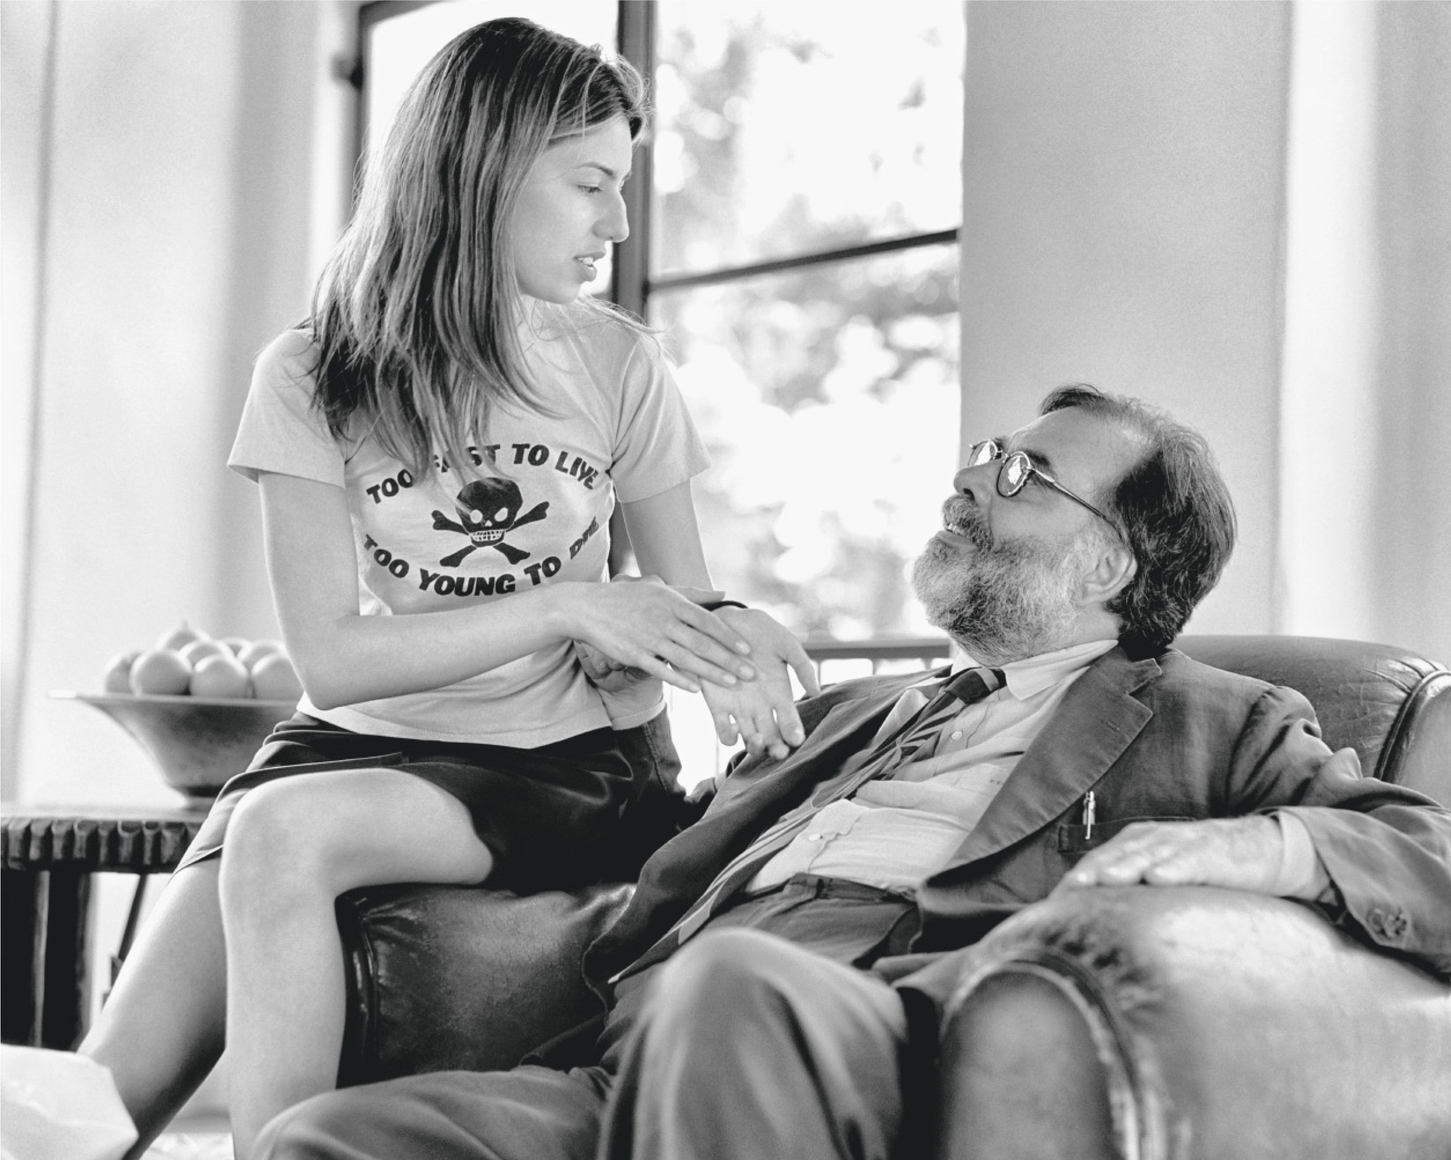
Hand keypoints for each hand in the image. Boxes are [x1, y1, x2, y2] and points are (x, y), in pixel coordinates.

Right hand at [557, 576, 753, 694]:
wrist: (588, 608)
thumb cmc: (628, 598)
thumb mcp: (660, 589)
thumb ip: (693, 594)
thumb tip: (722, 593)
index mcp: (672, 603)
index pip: (707, 621)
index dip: (729, 636)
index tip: (747, 649)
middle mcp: (663, 620)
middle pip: (702, 643)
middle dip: (729, 659)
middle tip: (750, 672)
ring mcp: (648, 638)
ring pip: (686, 659)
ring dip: (711, 673)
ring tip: (731, 683)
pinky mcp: (634, 655)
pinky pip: (661, 670)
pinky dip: (680, 680)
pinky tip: (696, 689)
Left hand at [699, 607, 820, 760]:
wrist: (725, 621)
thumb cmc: (761, 631)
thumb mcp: (786, 645)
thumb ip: (802, 666)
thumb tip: (816, 692)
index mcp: (780, 695)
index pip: (789, 723)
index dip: (794, 733)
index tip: (798, 739)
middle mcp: (760, 707)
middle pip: (771, 738)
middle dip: (776, 748)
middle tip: (780, 751)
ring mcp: (739, 708)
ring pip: (749, 739)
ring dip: (755, 746)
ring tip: (759, 739)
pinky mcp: (718, 705)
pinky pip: (723, 730)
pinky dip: (729, 736)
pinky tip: (735, 729)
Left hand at [1051, 816, 1284, 895]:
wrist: (1261, 850)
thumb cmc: (1203, 869)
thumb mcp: (1164, 876)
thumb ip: (1134, 895)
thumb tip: (1098, 927)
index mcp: (1137, 845)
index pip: (1099, 861)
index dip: (1078, 879)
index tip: (1055, 902)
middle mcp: (1154, 840)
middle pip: (1117, 855)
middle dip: (1094, 870)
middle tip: (1072, 888)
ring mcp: (1183, 844)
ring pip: (1149, 854)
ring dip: (1126, 866)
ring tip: (1106, 880)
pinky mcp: (1213, 852)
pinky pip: (1191, 859)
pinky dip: (1174, 867)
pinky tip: (1160, 878)